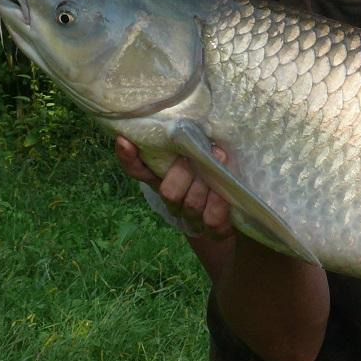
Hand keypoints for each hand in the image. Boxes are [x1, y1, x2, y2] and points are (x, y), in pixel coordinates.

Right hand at [114, 135, 235, 244]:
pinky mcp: (212, 231)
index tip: (124, 140)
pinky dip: (219, 204)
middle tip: (203, 154)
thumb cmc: (217, 178)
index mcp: (167, 180)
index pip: (140, 172)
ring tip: (221, 162)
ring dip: (206, 184)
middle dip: (185, 173)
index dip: (130, 159)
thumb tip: (199, 129)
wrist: (237, 218)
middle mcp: (174, 202)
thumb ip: (196, 148)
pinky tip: (226, 194)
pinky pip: (211, 219)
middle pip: (168, 191)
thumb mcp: (204, 161)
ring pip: (190, 204)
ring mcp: (192, 218)